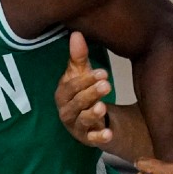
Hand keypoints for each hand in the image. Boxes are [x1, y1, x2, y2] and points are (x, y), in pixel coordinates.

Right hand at [55, 32, 113, 146]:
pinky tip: (109, 134)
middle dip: (90, 94)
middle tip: (106, 85)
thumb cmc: (83, 92)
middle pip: (77, 103)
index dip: (85, 80)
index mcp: (63, 94)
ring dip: (92, 114)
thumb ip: (79, 57)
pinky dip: (99, 138)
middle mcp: (66, 111)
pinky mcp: (87, 138)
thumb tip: (76, 34)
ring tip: (103, 107)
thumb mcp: (82, 74)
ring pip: (82, 120)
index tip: (103, 73)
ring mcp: (76, 126)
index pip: (71, 86)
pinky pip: (92, 140)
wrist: (92, 117)